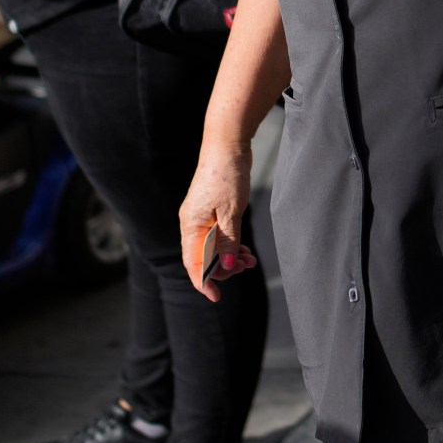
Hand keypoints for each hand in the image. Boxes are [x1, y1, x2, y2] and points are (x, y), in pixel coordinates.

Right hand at [179, 142, 257, 301]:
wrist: (227, 145)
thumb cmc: (228, 175)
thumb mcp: (231, 212)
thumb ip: (229, 241)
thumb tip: (227, 266)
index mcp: (191, 224)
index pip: (193, 263)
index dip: (204, 282)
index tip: (216, 297)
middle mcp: (191, 222)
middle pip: (203, 257)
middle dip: (224, 267)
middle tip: (247, 266)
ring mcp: (200, 216)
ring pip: (212, 246)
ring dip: (230, 256)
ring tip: (251, 258)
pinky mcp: (210, 209)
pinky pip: (217, 235)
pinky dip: (231, 243)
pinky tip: (245, 248)